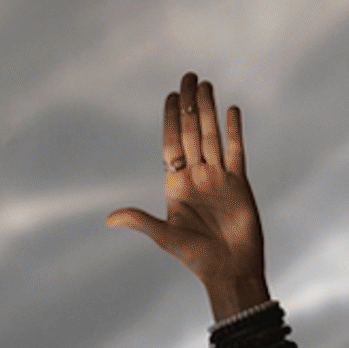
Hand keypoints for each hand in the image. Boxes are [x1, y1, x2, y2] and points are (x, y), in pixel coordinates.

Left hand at [107, 69, 268, 318]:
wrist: (230, 270)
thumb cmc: (196, 258)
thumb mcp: (165, 237)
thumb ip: (141, 221)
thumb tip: (109, 219)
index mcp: (176, 184)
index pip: (171, 143)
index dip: (170, 119)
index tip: (170, 96)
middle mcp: (196, 176)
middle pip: (191, 132)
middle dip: (189, 105)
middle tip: (188, 77)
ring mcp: (218, 178)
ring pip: (212, 136)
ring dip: (209, 111)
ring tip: (206, 85)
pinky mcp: (239, 184)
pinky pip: (236, 152)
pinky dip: (234, 131)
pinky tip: (231, 110)